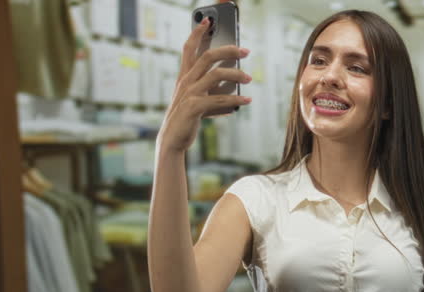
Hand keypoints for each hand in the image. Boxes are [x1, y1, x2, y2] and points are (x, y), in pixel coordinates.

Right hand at [157, 18, 251, 155]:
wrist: (174, 139)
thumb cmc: (187, 118)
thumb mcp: (199, 100)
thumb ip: (213, 91)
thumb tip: (235, 88)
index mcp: (185, 77)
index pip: (189, 49)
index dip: (197, 33)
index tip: (208, 20)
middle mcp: (186, 82)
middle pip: (207, 56)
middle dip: (227, 50)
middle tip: (246, 50)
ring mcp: (189, 93)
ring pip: (216, 74)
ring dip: (236, 73)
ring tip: (250, 78)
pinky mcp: (194, 107)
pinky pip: (219, 98)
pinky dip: (236, 98)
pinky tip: (247, 100)